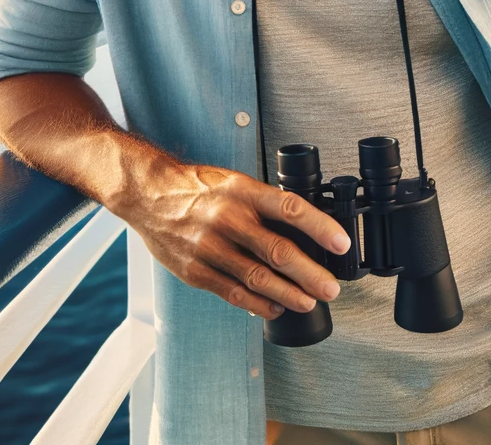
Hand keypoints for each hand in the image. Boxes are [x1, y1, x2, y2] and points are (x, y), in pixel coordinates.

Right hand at [118, 159, 350, 319]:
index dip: (320, 228)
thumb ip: (265, 204)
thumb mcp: (234, 182)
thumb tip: (305, 229)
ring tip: (309, 301)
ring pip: (258, 278)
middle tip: (330, 288)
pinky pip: (234, 292)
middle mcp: (228, 219)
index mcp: (242, 192)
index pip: (290, 209)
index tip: (342, 244)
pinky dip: (258, 304)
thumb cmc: (197, 188)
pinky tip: (275, 307)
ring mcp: (210, 247)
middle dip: (310, 274)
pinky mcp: (196, 270)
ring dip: (288, 294)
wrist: (149, 195)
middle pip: (278, 251)